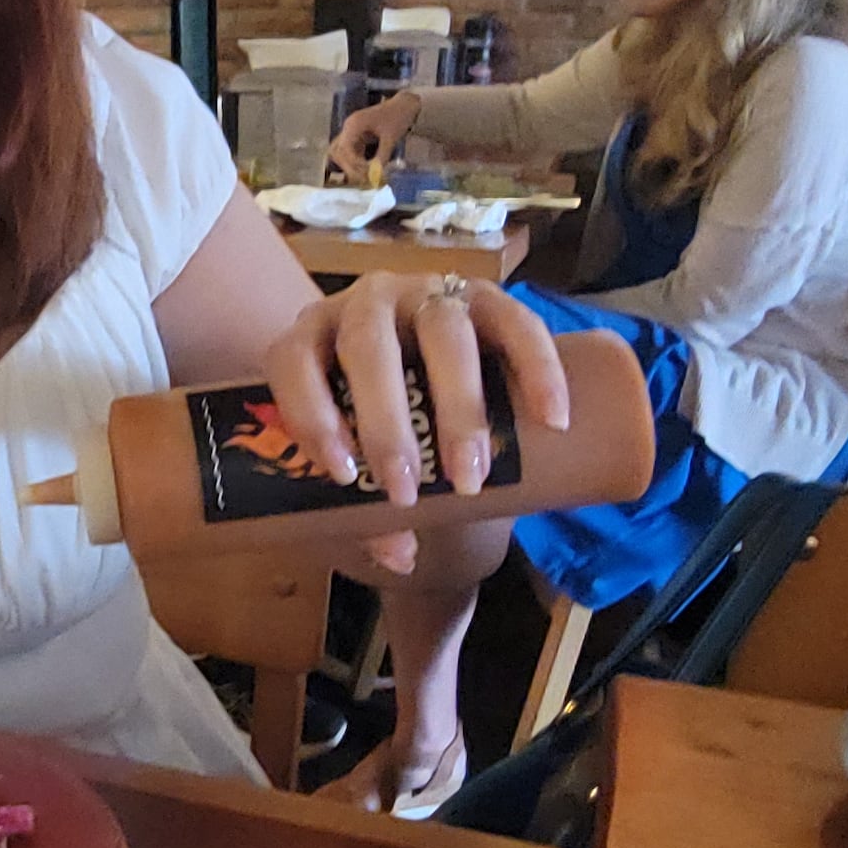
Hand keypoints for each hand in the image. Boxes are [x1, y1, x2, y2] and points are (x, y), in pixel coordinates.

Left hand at [261, 272, 569, 575]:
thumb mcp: (362, 455)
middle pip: (369, 348)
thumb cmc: (377, 420)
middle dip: (387, 424)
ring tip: (471, 475)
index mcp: (313, 336)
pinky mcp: (487, 296)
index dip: (311, 415)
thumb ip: (366, 507)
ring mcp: (427, 293)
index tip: (344, 474)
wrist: (425, 364)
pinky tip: (552, 420)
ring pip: (444, 332)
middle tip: (408, 493)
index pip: (294, 361)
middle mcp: (365, 303)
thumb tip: (401, 555)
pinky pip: (515, 322)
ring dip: (459, 407)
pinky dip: (537, 370)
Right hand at [328, 91, 421, 180]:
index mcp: (355, 124)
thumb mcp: (392, 137)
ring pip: (340, 152)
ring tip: (363, 175)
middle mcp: (349, 127)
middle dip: (349, 167)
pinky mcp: (356, 135)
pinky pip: (349, 151)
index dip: (353, 163)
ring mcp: (351, 131)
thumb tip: (376, 174)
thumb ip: (382, 155)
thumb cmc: (398, 117)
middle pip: (338, 152)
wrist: (404, 104)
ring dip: (349, 165)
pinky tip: (365, 169)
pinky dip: (355, 161)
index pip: (344, 148)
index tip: (366, 172)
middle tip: (363, 178)